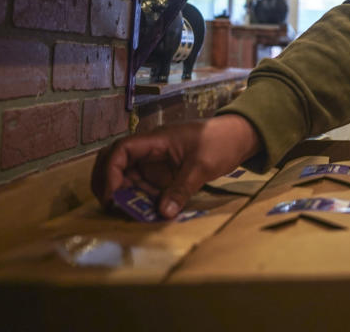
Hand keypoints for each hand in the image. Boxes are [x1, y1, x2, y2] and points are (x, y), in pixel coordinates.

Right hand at [91, 114, 260, 218]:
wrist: (240, 136)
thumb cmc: (221, 142)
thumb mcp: (202, 166)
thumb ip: (182, 188)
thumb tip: (163, 213)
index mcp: (156, 140)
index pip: (120, 150)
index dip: (110, 172)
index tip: (112, 195)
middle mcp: (150, 150)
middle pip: (115, 162)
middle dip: (108, 183)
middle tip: (111, 207)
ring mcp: (155, 162)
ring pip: (127, 176)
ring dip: (125, 194)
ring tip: (128, 213)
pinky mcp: (163, 173)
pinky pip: (143, 185)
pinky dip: (140, 198)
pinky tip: (145, 211)